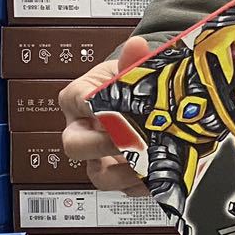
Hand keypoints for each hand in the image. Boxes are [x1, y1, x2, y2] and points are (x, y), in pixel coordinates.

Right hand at [59, 36, 151, 195]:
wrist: (142, 99)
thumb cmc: (127, 84)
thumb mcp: (129, 68)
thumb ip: (133, 60)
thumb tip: (137, 46)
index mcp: (78, 100)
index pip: (76, 101)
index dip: (92, 106)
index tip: (111, 107)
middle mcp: (83, 131)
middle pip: (75, 146)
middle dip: (101, 145)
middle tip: (128, 139)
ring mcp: (100, 157)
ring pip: (98, 175)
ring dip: (123, 174)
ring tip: (146, 165)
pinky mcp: (121, 174)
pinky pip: (126, 189)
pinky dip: (143, 186)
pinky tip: (159, 178)